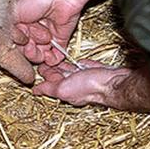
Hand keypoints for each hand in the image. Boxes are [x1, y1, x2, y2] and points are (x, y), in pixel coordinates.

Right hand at [13, 0, 83, 65]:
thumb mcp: (14, 12)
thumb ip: (10, 30)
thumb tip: (12, 43)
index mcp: (21, 21)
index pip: (16, 42)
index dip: (17, 44)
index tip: (20, 40)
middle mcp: (33, 29)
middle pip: (27, 50)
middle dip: (28, 50)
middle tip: (30, 44)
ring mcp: (47, 35)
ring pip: (40, 55)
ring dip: (39, 53)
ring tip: (43, 40)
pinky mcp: (61, 39)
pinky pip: (55, 56)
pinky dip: (52, 60)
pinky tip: (49, 57)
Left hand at [34, 60, 149, 114]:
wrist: (114, 83)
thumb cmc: (91, 87)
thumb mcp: (64, 89)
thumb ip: (49, 89)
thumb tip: (35, 91)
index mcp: (66, 91)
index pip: (51, 82)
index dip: (44, 73)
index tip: (38, 63)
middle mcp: (75, 86)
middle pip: (60, 75)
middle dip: (52, 68)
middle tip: (45, 58)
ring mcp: (87, 78)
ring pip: (72, 71)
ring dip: (64, 65)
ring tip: (57, 57)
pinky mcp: (97, 71)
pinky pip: (86, 66)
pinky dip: (81, 64)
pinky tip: (79, 61)